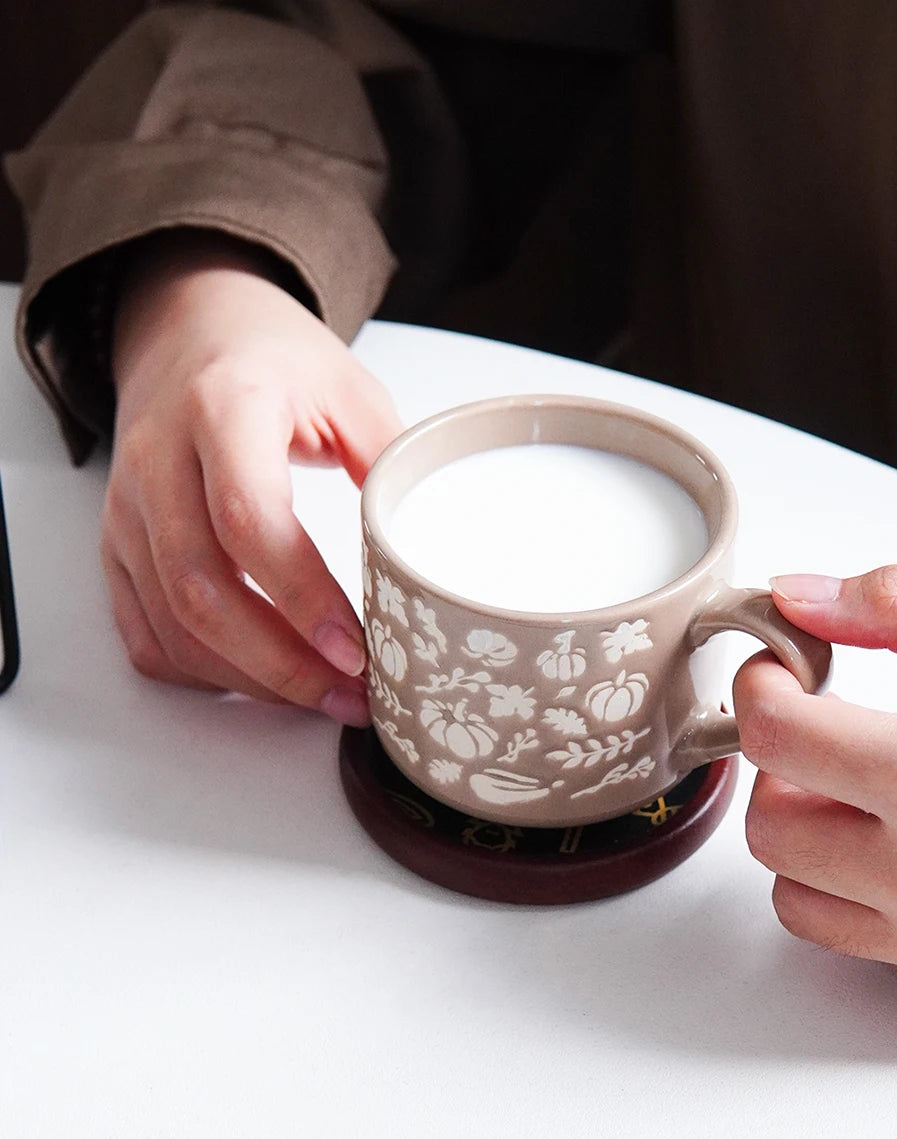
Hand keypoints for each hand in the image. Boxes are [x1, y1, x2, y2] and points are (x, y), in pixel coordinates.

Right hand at [104, 232, 401, 722]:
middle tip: (352, 695)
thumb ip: (388, 460)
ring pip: (172, 623)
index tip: (357, 649)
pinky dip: (202, 672)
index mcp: (223, 409)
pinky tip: (260, 681)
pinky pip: (145, 631)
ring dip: (250, 678)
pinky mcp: (118, 544)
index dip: (302, 597)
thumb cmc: (271, 359)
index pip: (248, 519)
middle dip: (282, 663)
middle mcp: (159, 462)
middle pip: (201, 590)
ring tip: (324, 699)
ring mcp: (128, 510)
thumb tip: (429, 548)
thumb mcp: (347, 387)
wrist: (185, 332)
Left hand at [732, 565, 896, 1019]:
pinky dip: (868, 895)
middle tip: (827, 730)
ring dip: (811, 838)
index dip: (760, 687)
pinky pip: (870, 945)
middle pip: (768, 829)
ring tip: (871, 792)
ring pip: (799, 900)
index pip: (772, 738)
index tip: (781, 671)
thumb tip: (799, 596)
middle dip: (779, 767)